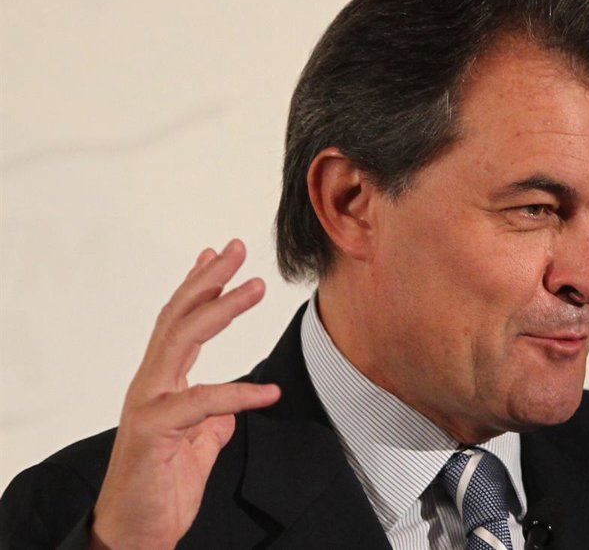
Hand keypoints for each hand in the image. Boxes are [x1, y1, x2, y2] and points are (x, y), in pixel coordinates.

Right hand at [91, 240, 280, 549]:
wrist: (137, 532)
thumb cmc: (162, 485)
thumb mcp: (199, 443)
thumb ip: (213, 417)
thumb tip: (232, 404)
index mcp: (162, 382)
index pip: (179, 323)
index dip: (198, 286)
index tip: (217, 254)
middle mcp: (150, 385)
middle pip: (178, 318)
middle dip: (208, 279)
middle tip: (236, 248)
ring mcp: (148, 405)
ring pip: (181, 342)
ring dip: (220, 309)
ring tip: (254, 287)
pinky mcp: (154, 432)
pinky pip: (202, 403)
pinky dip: (239, 394)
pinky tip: (270, 393)